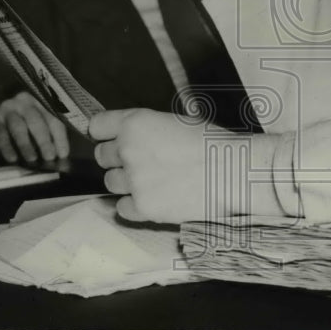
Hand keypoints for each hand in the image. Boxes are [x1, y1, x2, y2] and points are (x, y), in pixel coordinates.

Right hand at [0, 91, 69, 162]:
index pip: (53, 119)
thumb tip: (59, 156)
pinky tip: (12, 158)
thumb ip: (48, 138)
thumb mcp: (36, 129)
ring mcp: (7, 108)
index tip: (63, 154)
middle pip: (36, 121)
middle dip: (44, 140)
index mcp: (40, 102)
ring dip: (26, 145)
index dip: (59, 137)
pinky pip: (0, 134)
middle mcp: (24, 102)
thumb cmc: (21, 127)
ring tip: (32, 159)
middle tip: (49, 157)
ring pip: (18, 127)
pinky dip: (7, 147)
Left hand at [90, 109, 210, 222]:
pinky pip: (122, 208)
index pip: (97, 126)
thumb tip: (135, 139)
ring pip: (110, 183)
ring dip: (126, 182)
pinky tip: (154, 198)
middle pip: (102, 156)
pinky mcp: (142, 208)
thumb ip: (147, 129)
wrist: (233, 171)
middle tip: (142, 161)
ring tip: (153, 180)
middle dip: (118, 158)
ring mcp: (133, 181)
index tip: (112, 137)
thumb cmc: (212, 141)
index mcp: (135, 123)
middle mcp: (127, 150)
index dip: (105, 132)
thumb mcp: (175, 121)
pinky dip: (134, 205)